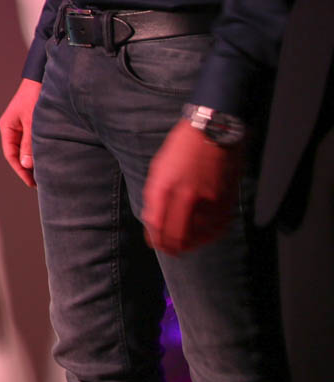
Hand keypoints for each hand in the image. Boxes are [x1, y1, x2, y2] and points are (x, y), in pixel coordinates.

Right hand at [0, 77, 41, 188]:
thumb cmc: (34, 97)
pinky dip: (38, 151)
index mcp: (7, 128)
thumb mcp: (32, 122)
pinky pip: (32, 142)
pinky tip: (47, 157)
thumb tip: (26, 165)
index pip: (11, 155)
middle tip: (39, 182)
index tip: (31, 182)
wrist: (42, 79)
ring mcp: (22, 126)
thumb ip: (29, 144)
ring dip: (33, 160)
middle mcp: (13, 128)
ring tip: (45, 172)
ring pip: (26, 148)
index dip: (20, 170)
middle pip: (17, 154)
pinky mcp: (32, 124)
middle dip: (27, 168)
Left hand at [141, 120, 242, 253]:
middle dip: (171, 247)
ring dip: (190, 244)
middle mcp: (186, 196)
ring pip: (198, 236)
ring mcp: (208, 200)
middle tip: (169, 250)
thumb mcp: (159, 169)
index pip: (156, 225)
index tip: (155, 244)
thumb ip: (155, 196)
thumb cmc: (182, 148)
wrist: (213, 131)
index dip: (155, 240)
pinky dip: (209, 236)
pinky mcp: (226, 201)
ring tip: (185, 245)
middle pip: (176, 236)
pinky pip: (217, 229)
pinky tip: (203, 236)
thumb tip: (154, 221)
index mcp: (164, 187)